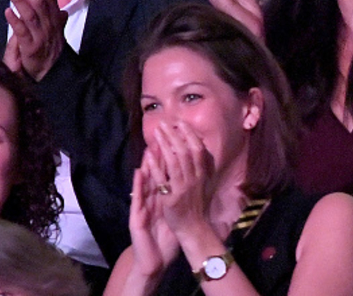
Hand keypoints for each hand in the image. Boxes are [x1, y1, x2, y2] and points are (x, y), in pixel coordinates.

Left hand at [4, 0, 68, 80]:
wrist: (51, 72)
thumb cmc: (49, 44)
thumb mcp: (52, 21)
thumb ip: (50, 1)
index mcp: (55, 17)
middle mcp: (50, 24)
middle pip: (40, 2)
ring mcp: (41, 36)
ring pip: (32, 15)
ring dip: (21, 1)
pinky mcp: (31, 48)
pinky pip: (23, 33)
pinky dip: (16, 22)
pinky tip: (8, 12)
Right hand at [127, 153, 179, 280]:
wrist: (153, 259)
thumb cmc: (164, 237)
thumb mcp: (172, 215)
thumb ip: (176, 199)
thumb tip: (188, 184)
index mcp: (160, 200)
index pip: (164, 176)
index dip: (168, 159)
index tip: (173, 141)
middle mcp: (150, 201)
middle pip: (155, 175)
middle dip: (157, 156)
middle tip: (160, 136)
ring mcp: (142, 208)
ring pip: (145, 182)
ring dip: (147, 165)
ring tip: (149, 147)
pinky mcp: (136, 217)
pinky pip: (137, 198)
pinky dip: (138, 184)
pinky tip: (138, 172)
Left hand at [145, 122, 213, 238]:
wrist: (194, 229)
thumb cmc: (197, 205)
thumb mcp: (203, 184)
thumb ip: (200, 167)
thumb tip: (199, 146)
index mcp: (202, 175)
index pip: (198, 150)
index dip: (189, 135)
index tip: (181, 124)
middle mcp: (194, 179)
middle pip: (184, 152)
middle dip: (174, 135)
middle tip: (164, 123)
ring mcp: (182, 188)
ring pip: (173, 162)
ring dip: (164, 145)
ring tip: (157, 132)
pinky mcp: (171, 198)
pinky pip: (162, 179)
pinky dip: (156, 165)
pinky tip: (149, 154)